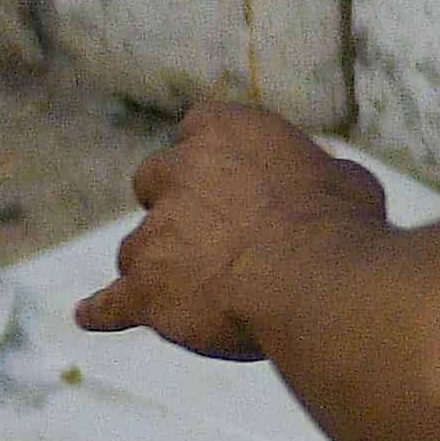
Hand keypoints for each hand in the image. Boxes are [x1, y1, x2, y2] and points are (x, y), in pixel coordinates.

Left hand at [76, 101, 390, 358]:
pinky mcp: (142, 288)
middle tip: (216, 233)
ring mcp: (153, 233)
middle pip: (154, 180)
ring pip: (137, 246)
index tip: (236, 175)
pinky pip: (112, 302)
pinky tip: (94, 315)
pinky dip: (106, 310)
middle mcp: (179, 171)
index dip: (215, 154)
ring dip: (161, 262)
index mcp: (228, 133)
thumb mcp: (345, 181)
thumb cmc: (342, 226)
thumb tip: (317, 187)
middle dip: (177, 204)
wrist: (317, 283)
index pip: (200, 125)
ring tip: (202, 291)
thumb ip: (310, 178)